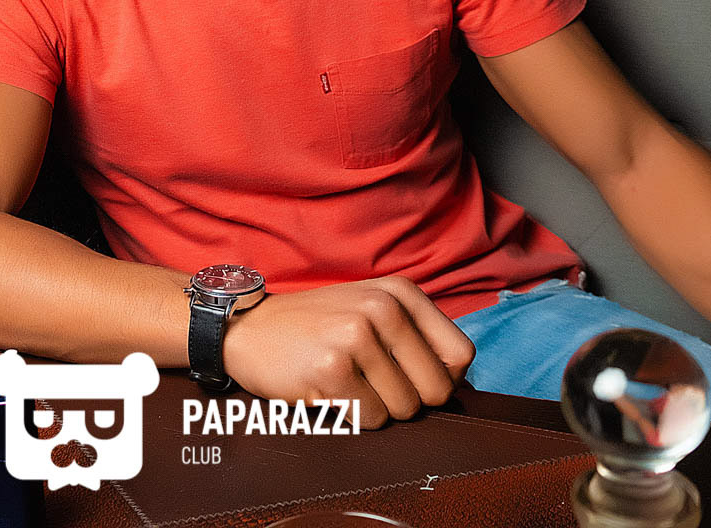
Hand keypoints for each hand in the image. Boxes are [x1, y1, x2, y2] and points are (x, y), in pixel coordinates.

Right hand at [220, 277, 475, 428]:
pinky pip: (371, 418)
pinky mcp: (332, 369)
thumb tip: (459, 385)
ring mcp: (356, 336)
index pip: (461, 355)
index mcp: (400, 292)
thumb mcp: (371, 310)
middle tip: (374, 385)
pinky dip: (353, 416)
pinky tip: (329, 391)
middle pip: (436, 389)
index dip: (442, 379)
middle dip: (409, 400)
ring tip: (348, 383)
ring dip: (378, 408)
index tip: (413, 379)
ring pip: (403, 409)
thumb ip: (417, 337)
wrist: (250, 330)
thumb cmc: (318, 328)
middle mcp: (382, 308)